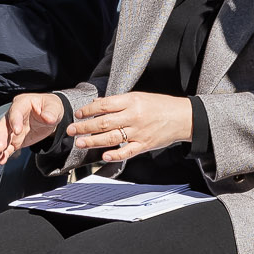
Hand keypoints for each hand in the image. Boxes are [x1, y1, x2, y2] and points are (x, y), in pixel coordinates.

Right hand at [0, 92, 66, 163]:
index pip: (15, 111)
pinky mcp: (14, 139)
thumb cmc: (50, 107)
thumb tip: (49, 118)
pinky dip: (3, 154)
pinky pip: (7, 146)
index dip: (15, 121)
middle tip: (0, 147)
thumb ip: (51, 112)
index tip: (17, 131)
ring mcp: (12, 128)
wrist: (50, 116)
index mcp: (23, 103)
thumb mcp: (54, 107)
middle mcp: (14, 115)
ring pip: (2, 137)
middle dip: (1, 136)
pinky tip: (1, 160)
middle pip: (4, 125)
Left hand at [64, 91, 194, 165]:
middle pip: (104, 122)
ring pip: (111, 137)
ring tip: (79, 143)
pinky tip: (104, 156)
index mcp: (132, 101)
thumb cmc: (160, 105)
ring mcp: (139, 132)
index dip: (88, 110)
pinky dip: (115, 154)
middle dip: (84, 127)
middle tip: (70, 130)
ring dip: (93, 141)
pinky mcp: (145, 145)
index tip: (78, 114)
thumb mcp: (139, 97)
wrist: (183, 117)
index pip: (104, 105)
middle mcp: (134, 116)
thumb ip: (119, 102)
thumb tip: (97, 104)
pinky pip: (128, 151)